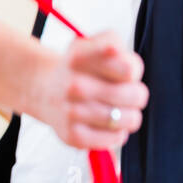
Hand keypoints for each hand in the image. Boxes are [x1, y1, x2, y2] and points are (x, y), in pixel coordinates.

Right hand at [38, 31, 147, 150]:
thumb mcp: (93, 44)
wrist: (46, 90)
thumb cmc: (79, 70)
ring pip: (128, 119)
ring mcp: (72, 112)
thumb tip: (123, 62)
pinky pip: (115, 138)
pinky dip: (117, 133)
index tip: (124, 73)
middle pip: (135, 95)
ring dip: (129, 115)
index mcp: (80, 57)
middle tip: (125, 93)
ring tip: (117, 109)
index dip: (132, 71)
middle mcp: (74, 85)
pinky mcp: (73, 135)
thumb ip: (114, 44)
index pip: (129, 69)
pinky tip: (107, 124)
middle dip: (137, 94)